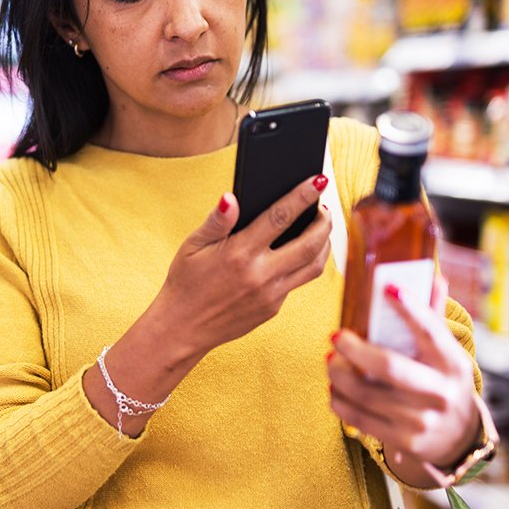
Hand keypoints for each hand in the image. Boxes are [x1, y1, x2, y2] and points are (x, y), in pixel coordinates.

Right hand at [148, 175, 332, 364]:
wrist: (182, 328)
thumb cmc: (185, 283)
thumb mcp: (193, 246)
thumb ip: (216, 221)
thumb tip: (230, 198)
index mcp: (239, 253)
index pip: (280, 216)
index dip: (303, 196)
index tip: (318, 180)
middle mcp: (260, 274)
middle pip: (310, 243)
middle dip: (324, 221)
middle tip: (325, 208)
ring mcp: (270, 295)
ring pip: (314, 266)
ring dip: (324, 244)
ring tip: (320, 229)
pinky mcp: (273, 309)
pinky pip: (298, 282)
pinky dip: (305, 264)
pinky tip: (299, 252)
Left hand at [326, 276, 482, 485]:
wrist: (458, 438)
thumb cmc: (443, 382)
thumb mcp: (447, 354)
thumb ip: (434, 317)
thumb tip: (433, 276)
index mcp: (453, 363)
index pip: (431, 331)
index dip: (410, 309)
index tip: (388, 287)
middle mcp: (440, 392)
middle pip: (389, 367)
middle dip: (355, 349)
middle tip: (335, 336)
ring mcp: (422, 420)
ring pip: (366, 394)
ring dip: (338, 374)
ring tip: (330, 360)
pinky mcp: (404, 440)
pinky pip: (360, 419)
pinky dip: (340, 401)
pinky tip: (334, 388)